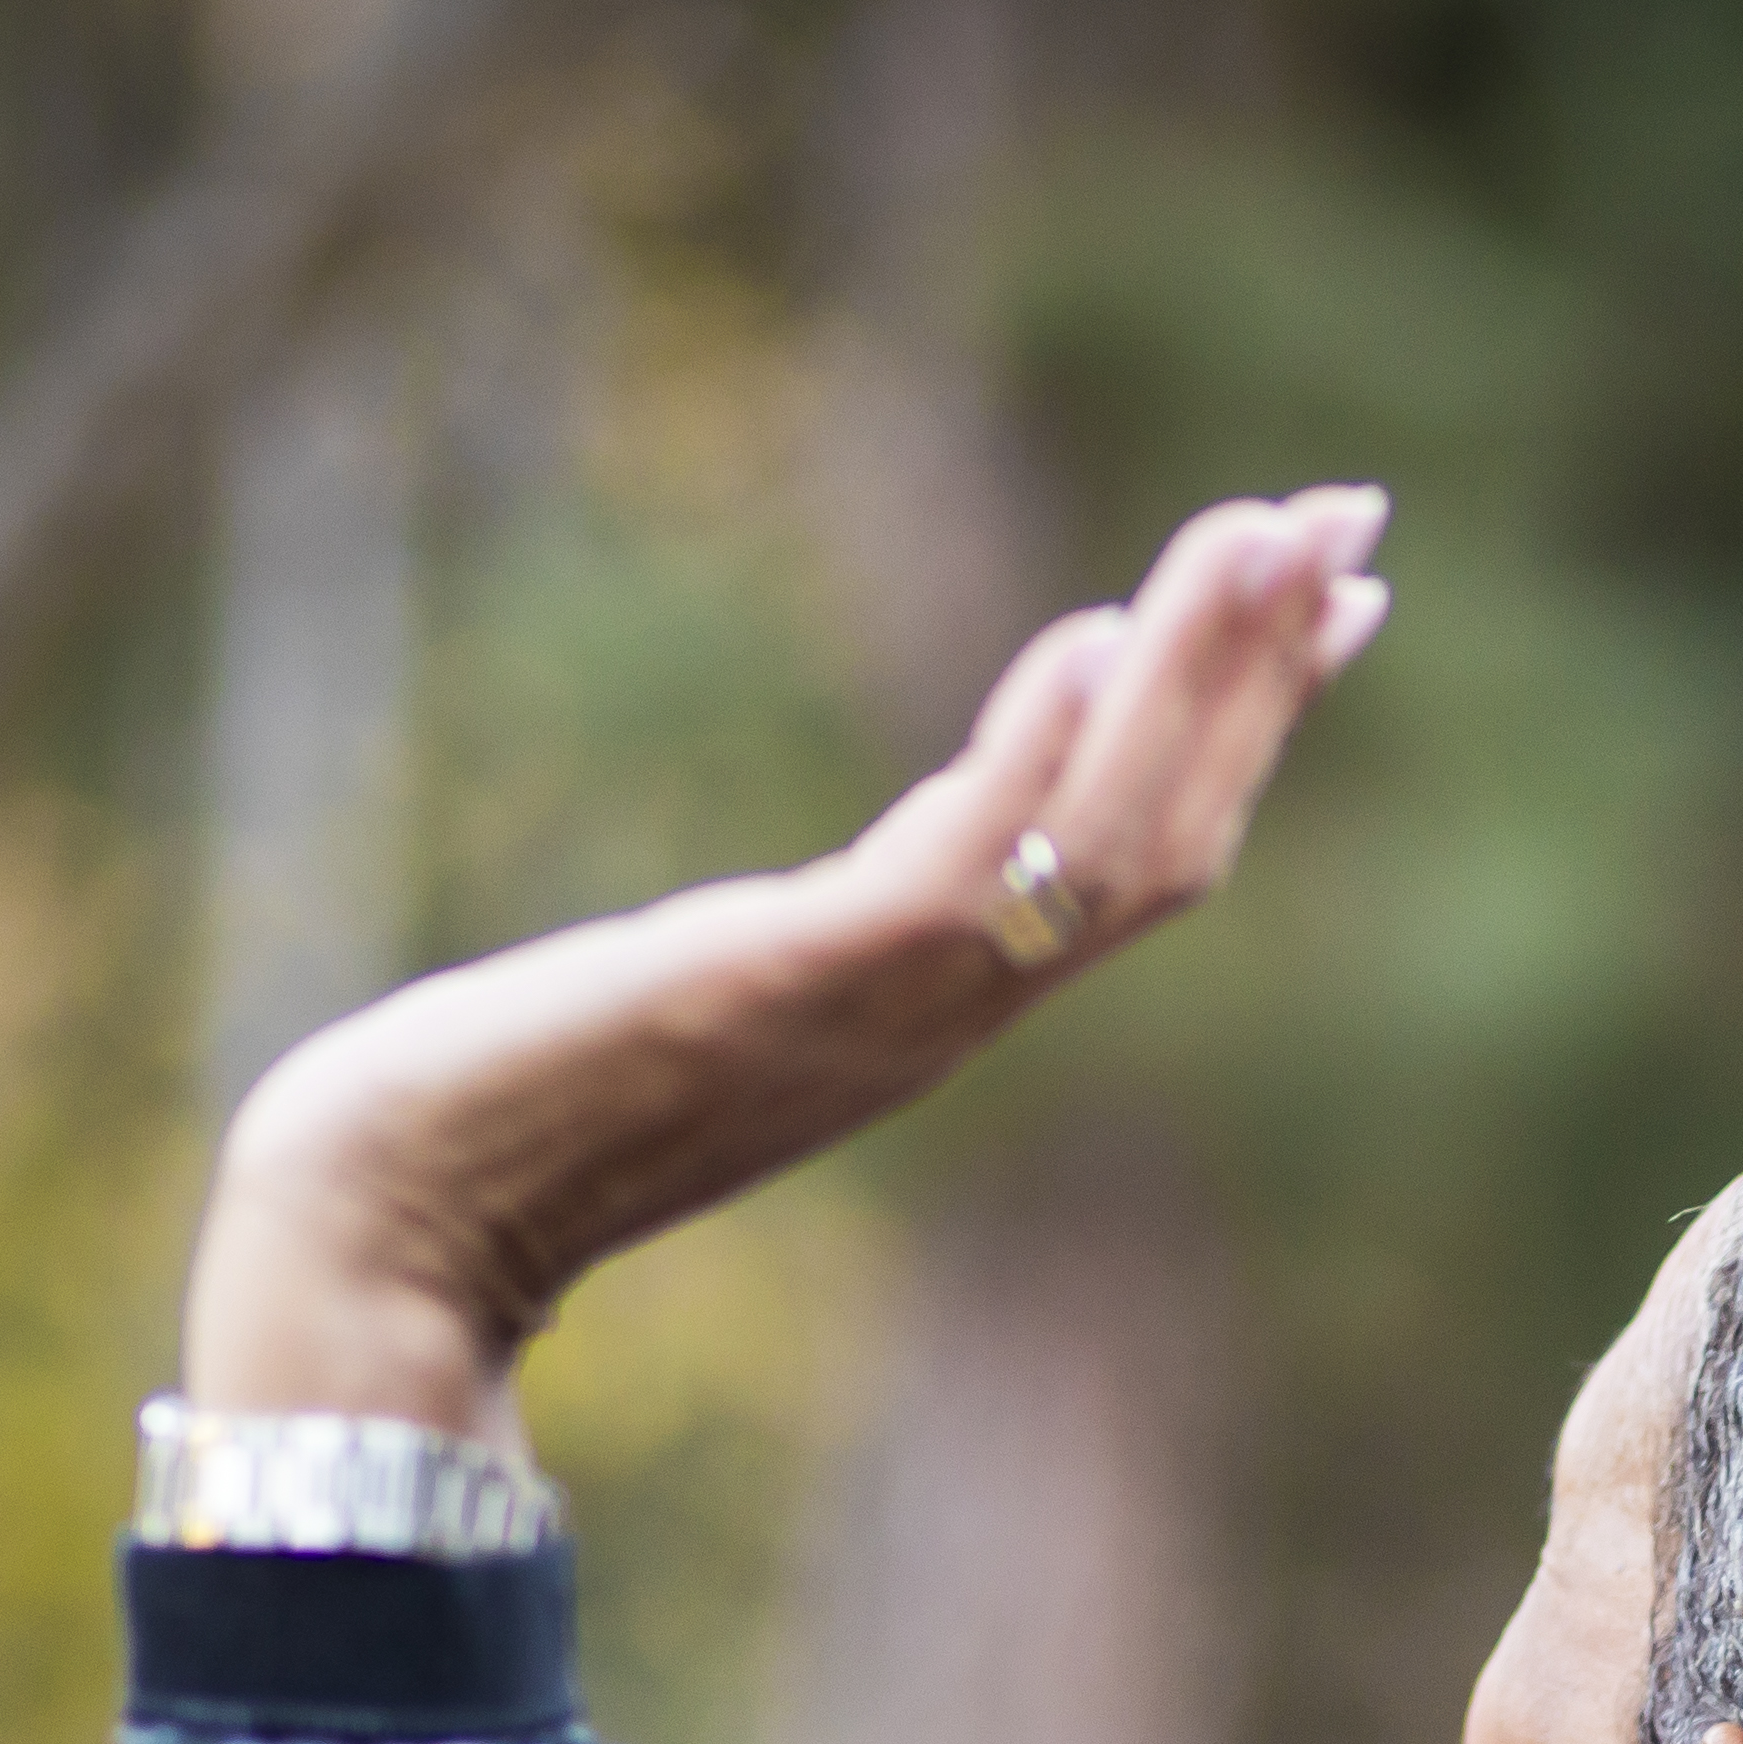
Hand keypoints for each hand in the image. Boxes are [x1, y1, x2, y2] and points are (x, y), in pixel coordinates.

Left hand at [181, 485, 1395, 1440]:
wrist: (393, 1226)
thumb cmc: (511, 1121)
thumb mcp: (719, 991)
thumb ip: (832, 929)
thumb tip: (920, 851)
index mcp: (935, 1008)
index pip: (1144, 853)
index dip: (1247, 721)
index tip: (1333, 591)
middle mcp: (941, 1015)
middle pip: (1172, 843)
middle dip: (1265, 676)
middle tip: (1350, 516)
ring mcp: (877, 1011)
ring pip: (1105, 851)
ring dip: (1200, 690)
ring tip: (1269, 539)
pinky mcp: (785, 988)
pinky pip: (958, 876)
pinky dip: (1037, 758)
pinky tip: (1087, 640)